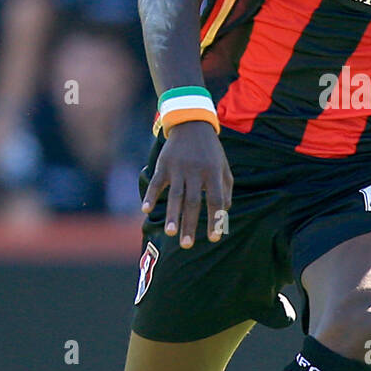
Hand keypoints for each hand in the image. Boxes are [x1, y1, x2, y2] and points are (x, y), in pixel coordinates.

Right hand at [141, 122, 231, 247]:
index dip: (215, 219)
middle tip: (187, 246)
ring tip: (170, 233)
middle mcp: (196, 171)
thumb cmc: (211, 152)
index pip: (215, 200)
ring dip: (172, 215)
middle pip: (193, 202)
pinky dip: (150, 195)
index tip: (213, 238)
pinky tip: (145, 210)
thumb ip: (225, 190)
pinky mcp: (164, 164)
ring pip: (174, 195)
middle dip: (190, 225)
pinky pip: (157, 182)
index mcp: (213, 173)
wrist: (192, 124)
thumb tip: (224, 214)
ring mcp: (178, 168)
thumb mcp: (223, 167)